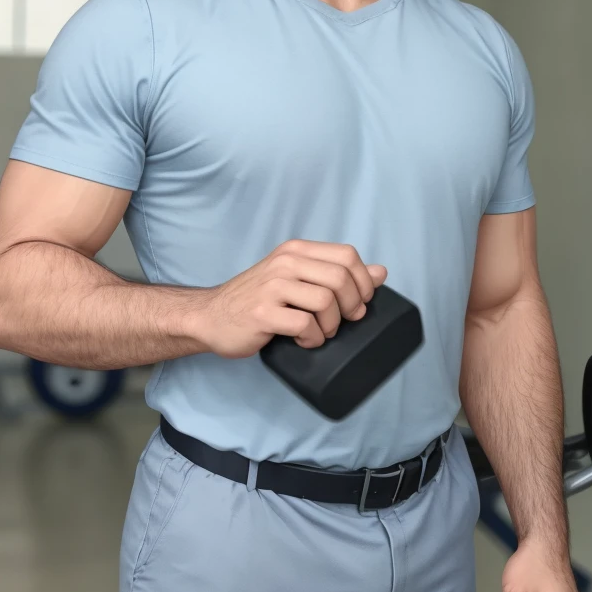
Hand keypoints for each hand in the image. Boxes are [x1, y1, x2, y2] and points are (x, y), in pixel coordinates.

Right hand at [201, 239, 387, 358]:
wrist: (211, 317)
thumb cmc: (258, 300)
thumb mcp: (297, 279)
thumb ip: (336, 273)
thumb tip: (381, 272)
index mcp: (296, 251)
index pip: (347, 255)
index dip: (363, 281)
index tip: (360, 302)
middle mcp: (285, 262)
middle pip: (341, 278)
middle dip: (352, 306)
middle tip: (344, 322)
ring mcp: (272, 287)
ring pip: (326, 301)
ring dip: (332, 325)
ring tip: (320, 332)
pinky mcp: (263, 313)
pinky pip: (305, 324)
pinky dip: (312, 338)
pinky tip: (303, 340)